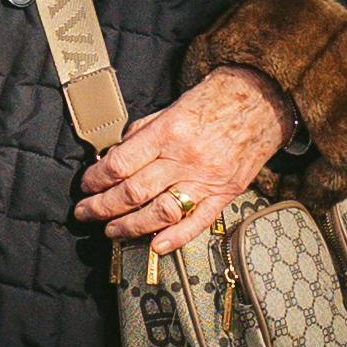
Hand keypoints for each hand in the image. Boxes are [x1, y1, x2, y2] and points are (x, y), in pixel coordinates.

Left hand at [73, 65, 287, 254]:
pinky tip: (155, 246)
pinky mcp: (225, 193)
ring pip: (160, 212)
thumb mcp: (170, 107)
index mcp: (169, 132)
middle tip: (85, 213)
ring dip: (130, 226)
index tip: (86, 185)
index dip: (96, 179)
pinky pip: (198, 222)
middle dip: (102, 207)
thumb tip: (113, 159)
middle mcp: (186, 158)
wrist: (260, 99)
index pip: (121, 164)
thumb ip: (141, 134)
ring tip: (112, 231)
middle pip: (134, 192)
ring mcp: (207, 179)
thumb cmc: (213, 100)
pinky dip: (175, 238)